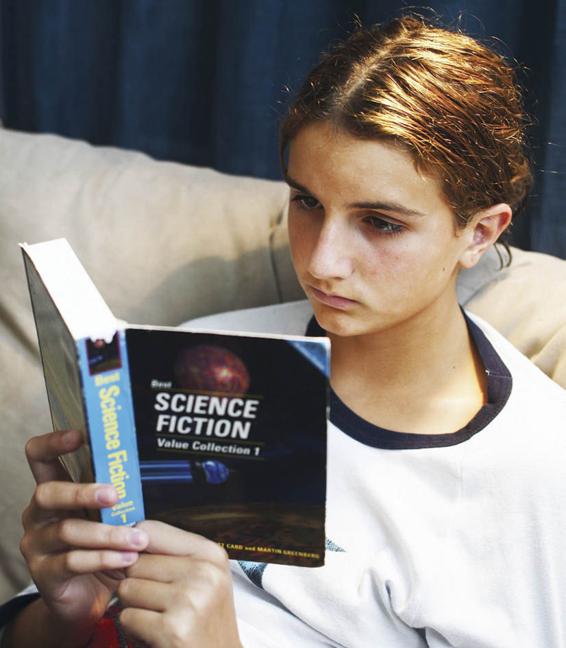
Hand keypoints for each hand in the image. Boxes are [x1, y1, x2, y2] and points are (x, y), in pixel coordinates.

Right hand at [19, 430, 149, 640]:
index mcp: (53, 491)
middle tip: (115, 495)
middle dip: (82, 492)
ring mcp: (37, 544)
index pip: (39, 457)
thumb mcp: (105, 515)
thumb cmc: (100, 546)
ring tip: (137, 539)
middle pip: (47, 493)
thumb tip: (141, 465)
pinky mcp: (43, 574)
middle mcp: (38, 515)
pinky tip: (126, 558)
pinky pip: (73, 561)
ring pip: (67, 530)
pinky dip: (104, 558)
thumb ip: (113, 494)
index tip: (80, 435)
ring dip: (107, 533)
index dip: (53, 442)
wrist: (86, 599)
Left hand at [118, 520, 241, 647]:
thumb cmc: (205, 620)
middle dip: (137, 583)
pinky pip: (127, 616)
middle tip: (158, 602)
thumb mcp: (202, 578)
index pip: (150, 530)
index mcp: (210, 553)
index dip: (136, 548)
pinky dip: (134, 629)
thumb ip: (171, 554)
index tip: (141, 563)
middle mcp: (203, 572)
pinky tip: (155, 634)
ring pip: (127, 588)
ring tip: (158, 617)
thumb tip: (128, 535)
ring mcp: (189, 599)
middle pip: (135, 561)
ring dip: (133, 606)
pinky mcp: (173, 629)